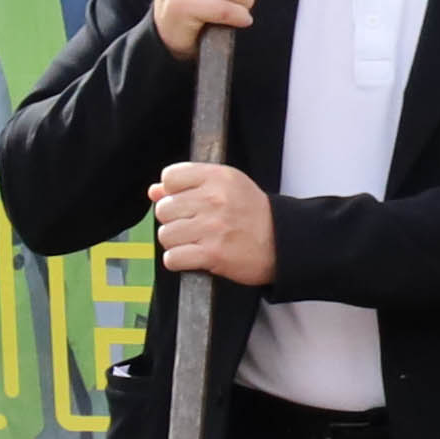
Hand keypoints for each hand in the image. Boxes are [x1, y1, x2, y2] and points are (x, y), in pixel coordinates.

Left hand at [146, 162, 273, 285]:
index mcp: (218, 178)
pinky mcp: (212, 254)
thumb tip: (154, 191)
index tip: (189, 201)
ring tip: (198, 241)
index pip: (170, 178)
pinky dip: (180, 261)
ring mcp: (213, 228)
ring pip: (166, 235)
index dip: (175, 192)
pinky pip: (172, 258)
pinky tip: (196, 256)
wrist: (285, 243)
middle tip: (195, 225)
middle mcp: (214, 200)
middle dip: (175, 220)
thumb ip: (190, 185)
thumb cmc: (255, 215)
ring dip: (177, 242)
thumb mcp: (229, 187)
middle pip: (163, 209)